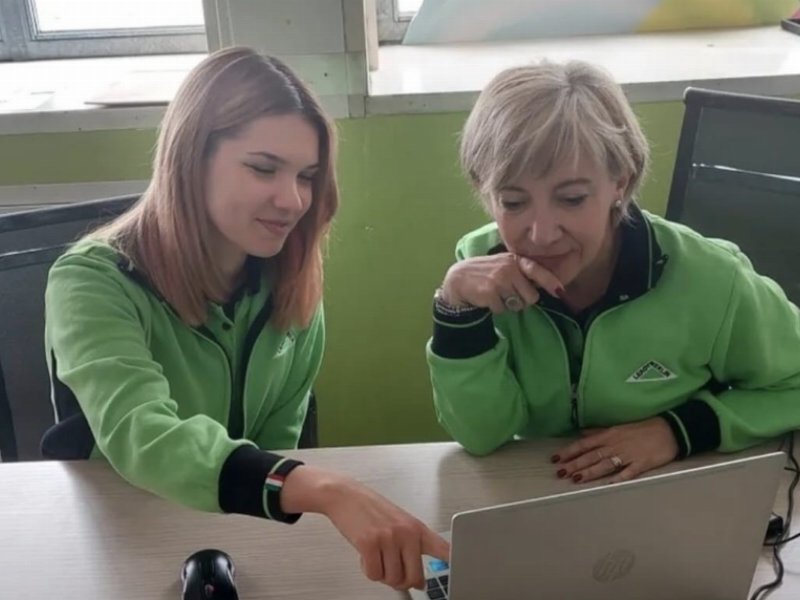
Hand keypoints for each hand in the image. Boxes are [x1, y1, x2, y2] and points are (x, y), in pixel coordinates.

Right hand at [281, 467, 449, 590]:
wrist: (345, 495)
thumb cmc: (371, 509)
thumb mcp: (400, 521)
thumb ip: (412, 546)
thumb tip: (418, 580)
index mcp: (417, 528)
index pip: (443, 549)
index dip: (455, 564)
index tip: (463, 574)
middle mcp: (406, 533)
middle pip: (414, 577)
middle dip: (401, 581)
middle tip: (392, 571)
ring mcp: (389, 538)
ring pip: (392, 579)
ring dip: (382, 574)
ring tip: (377, 556)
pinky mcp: (370, 544)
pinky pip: (374, 575)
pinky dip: (368, 571)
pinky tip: (366, 556)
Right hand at [440, 253, 563, 313]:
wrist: (457, 279)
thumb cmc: (484, 274)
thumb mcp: (503, 266)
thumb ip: (520, 273)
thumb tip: (542, 288)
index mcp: (513, 260)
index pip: (536, 270)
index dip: (550, 281)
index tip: (560, 291)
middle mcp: (509, 268)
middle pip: (531, 296)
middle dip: (522, 300)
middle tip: (507, 295)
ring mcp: (499, 280)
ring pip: (517, 305)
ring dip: (508, 305)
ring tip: (496, 296)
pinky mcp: (490, 292)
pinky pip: (502, 310)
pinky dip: (495, 309)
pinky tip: (486, 299)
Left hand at [552, 418, 678, 483]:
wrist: (670, 430)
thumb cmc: (642, 428)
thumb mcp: (618, 427)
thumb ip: (599, 431)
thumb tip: (582, 433)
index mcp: (609, 435)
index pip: (585, 444)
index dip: (570, 451)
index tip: (556, 458)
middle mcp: (616, 444)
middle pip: (592, 456)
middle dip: (575, 464)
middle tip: (560, 472)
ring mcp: (628, 455)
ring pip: (605, 464)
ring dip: (590, 472)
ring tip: (575, 479)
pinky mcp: (642, 464)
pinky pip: (628, 472)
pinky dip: (618, 478)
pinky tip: (607, 485)